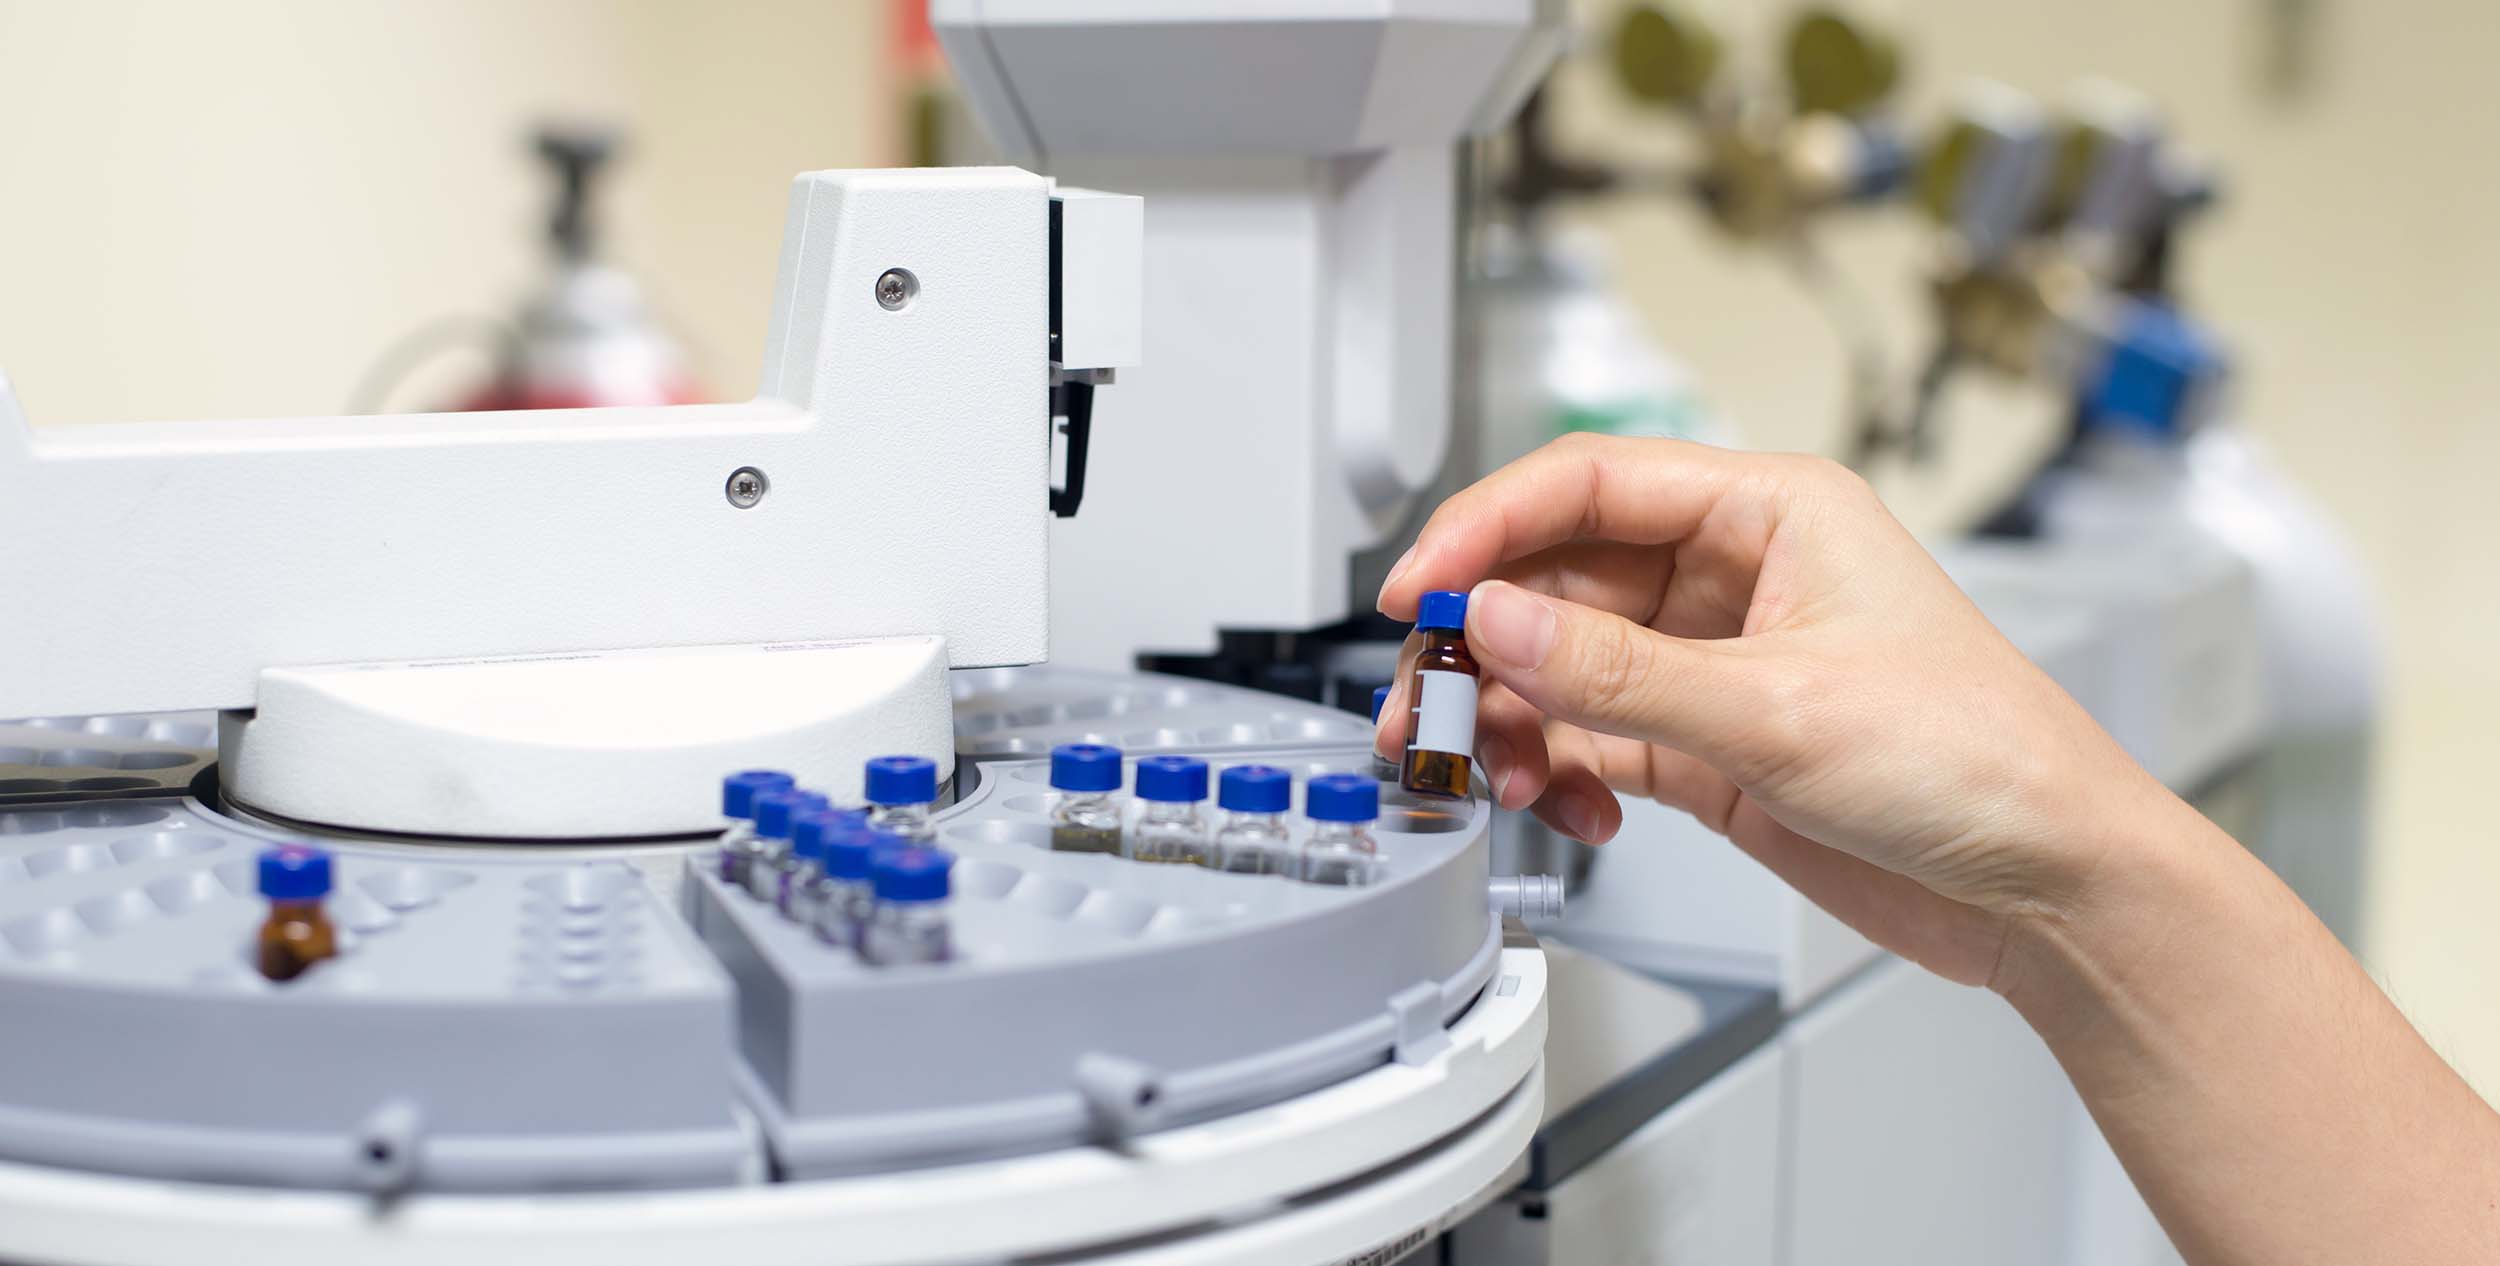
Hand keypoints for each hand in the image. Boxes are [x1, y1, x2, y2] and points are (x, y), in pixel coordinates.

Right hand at [1375, 435, 2168, 986]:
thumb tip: (1495, 622)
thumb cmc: (1979, 761)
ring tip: (1488, 771)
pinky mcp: (1710, 743)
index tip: (1419, 588)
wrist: (2049, 887)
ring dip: (1512, 718)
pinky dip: (1559, 771)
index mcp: (1769, 512)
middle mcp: (1735, 574)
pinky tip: (1565, 804)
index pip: (1587, 484)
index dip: (1487, 528)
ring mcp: (1717, 661)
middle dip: (1484, 642)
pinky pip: (1594, 738)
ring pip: (1564, 665)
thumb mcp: (1777, 709)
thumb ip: (1616, 670)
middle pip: (1557, 578)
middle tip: (1427, 703)